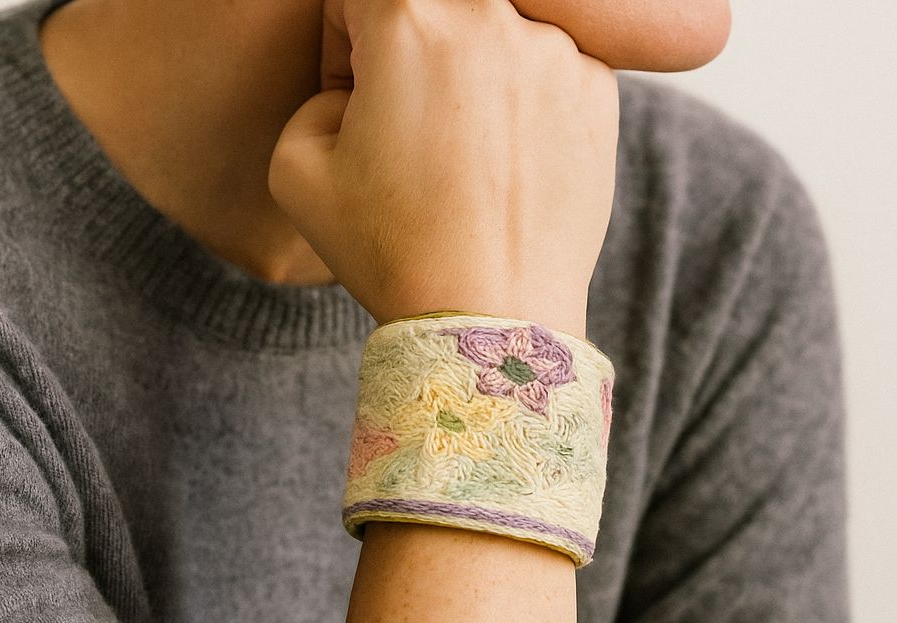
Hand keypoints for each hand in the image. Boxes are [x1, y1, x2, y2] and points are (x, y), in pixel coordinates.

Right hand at [269, 0, 618, 337]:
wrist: (493, 318)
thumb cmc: (393, 250)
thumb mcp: (296, 170)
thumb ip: (313, 92)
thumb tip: (359, 88)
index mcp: (410, 19)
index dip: (343, 44)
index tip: (353, 97)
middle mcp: (493, 17)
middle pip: (434, 6)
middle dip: (409, 52)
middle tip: (408, 124)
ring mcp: (557, 52)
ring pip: (494, 34)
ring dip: (470, 75)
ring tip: (461, 158)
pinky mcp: (599, 92)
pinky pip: (546, 69)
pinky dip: (522, 102)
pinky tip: (506, 166)